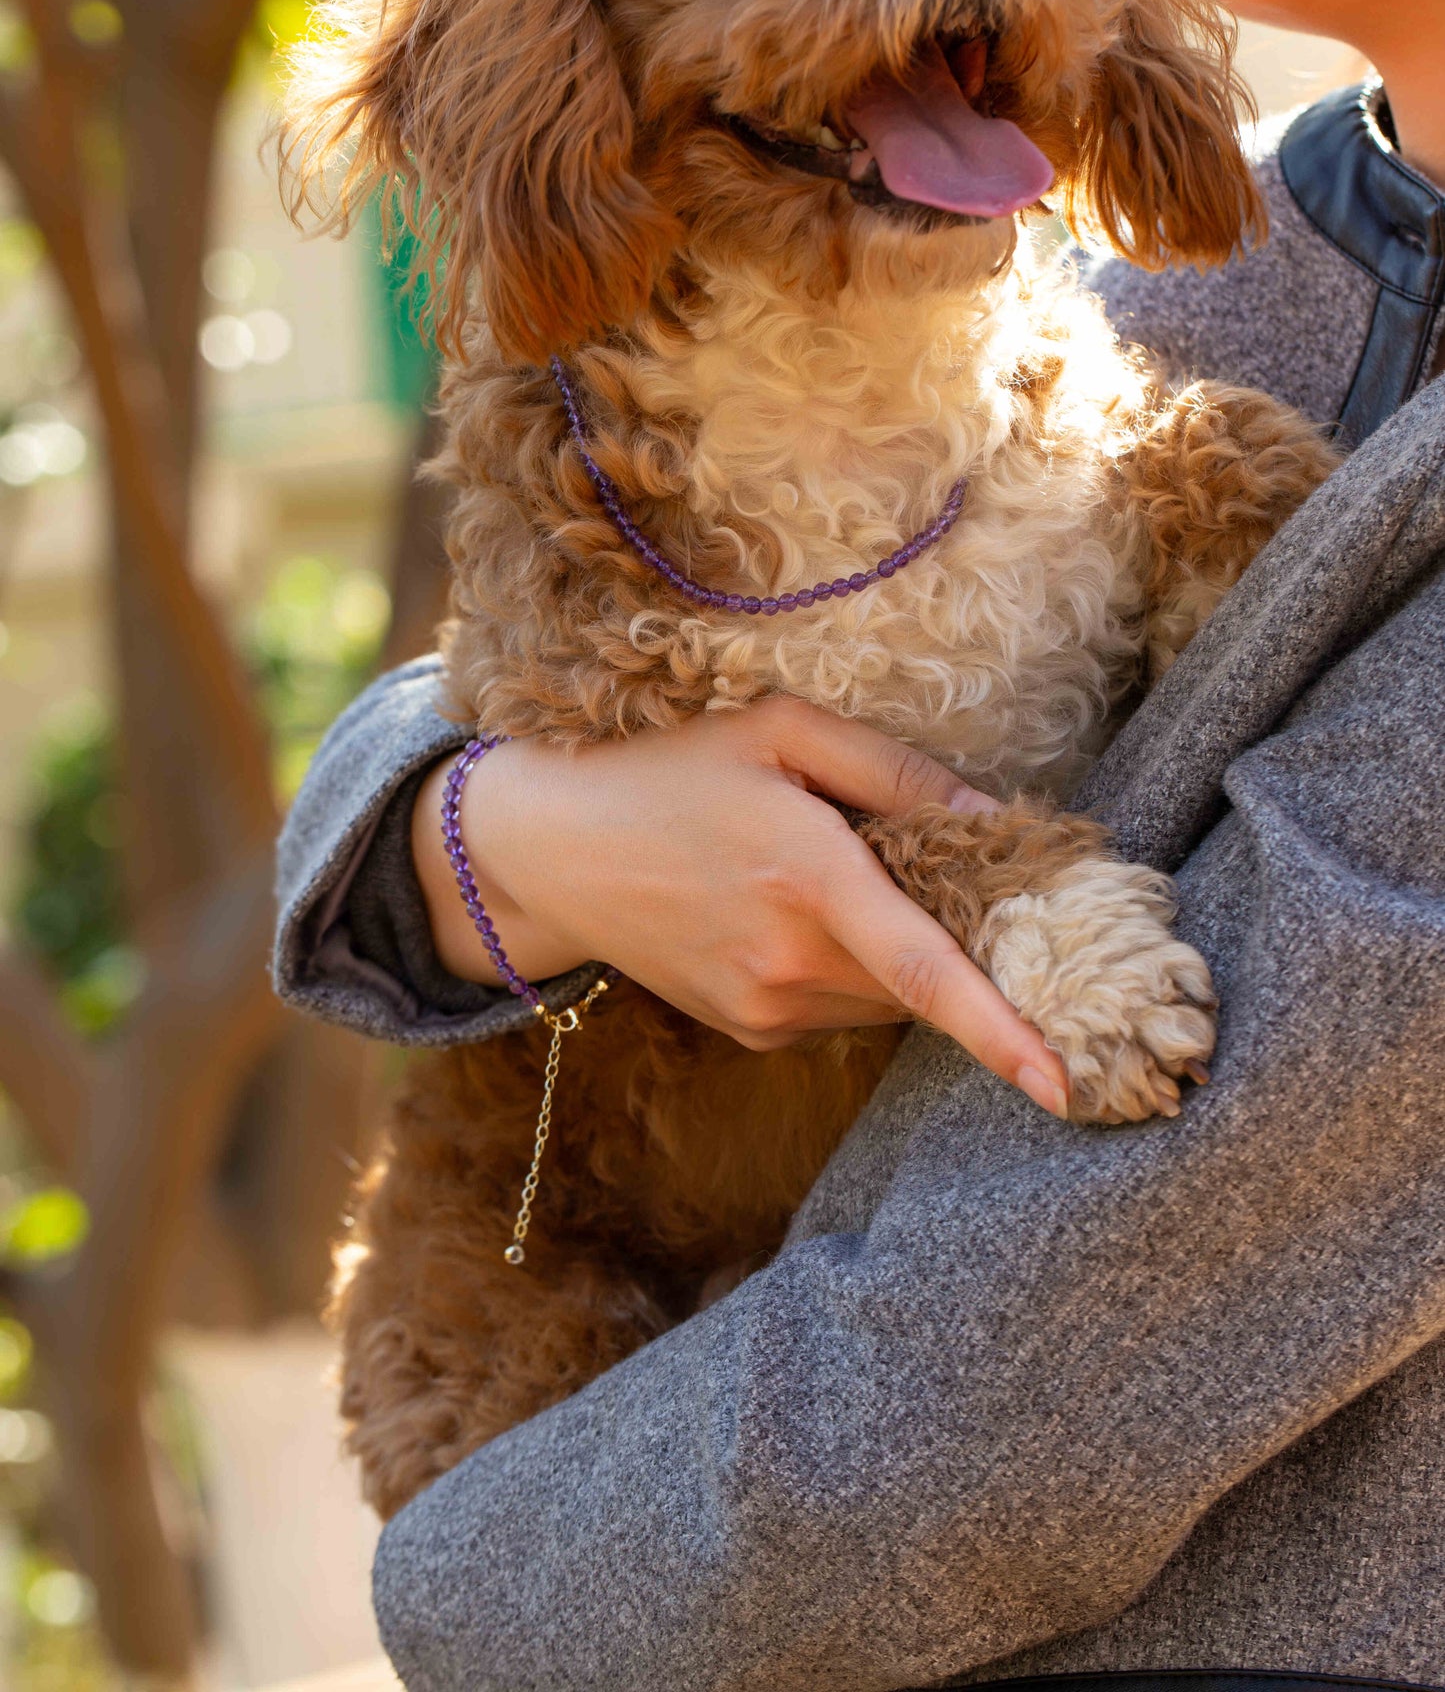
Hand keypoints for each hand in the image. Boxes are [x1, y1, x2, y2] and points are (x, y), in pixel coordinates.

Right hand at [412, 695, 1068, 1116]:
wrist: (552, 850)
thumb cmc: (670, 772)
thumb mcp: (781, 730)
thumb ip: (894, 771)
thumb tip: (993, 816)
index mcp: (808, 878)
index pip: (927, 971)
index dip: (1003, 1030)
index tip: (1064, 1083)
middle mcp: (791, 962)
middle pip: (928, 980)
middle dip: (964, 940)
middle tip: (944, 868)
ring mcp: (768, 1009)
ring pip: (890, 999)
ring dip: (903, 954)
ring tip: (841, 878)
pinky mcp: (752, 1030)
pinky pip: (844, 1008)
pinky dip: (853, 968)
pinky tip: (799, 914)